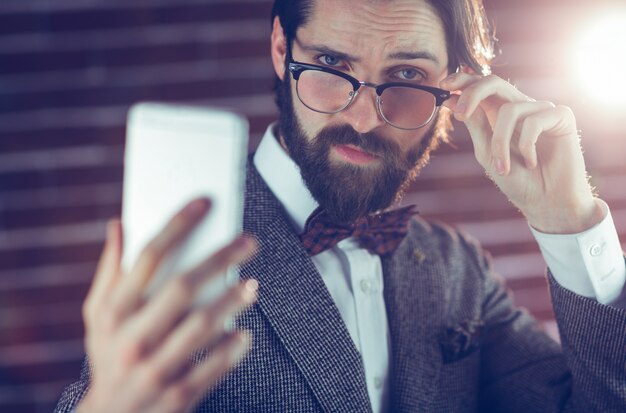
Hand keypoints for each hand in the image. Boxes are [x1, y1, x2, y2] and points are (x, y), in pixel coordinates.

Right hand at [78, 198, 257, 412]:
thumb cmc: (108, 355)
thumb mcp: (98, 316)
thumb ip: (109, 271)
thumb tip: (117, 224)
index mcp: (112, 312)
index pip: (147, 257)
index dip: (178, 224)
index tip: (205, 202)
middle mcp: (130, 338)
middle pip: (182, 286)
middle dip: (220, 258)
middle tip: (249, 242)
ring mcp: (154, 370)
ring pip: (202, 326)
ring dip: (232, 301)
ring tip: (252, 285)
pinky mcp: (177, 397)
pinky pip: (213, 367)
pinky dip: (232, 349)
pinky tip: (244, 333)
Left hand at [440, 72, 603, 233]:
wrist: (545, 202)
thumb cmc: (516, 180)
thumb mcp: (487, 152)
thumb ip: (474, 125)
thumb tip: (451, 100)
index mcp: (500, 114)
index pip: (481, 88)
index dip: (463, 81)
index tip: (443, 86)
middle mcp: (521, 107)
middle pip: (495, 82)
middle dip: (473, 93)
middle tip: (460, 113)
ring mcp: (541, 110)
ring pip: (510, 110)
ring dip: (501, 143)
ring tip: (502, 168)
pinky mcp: (561, 116)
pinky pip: (534, 121)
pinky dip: (527, 146)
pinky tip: (532, 162)